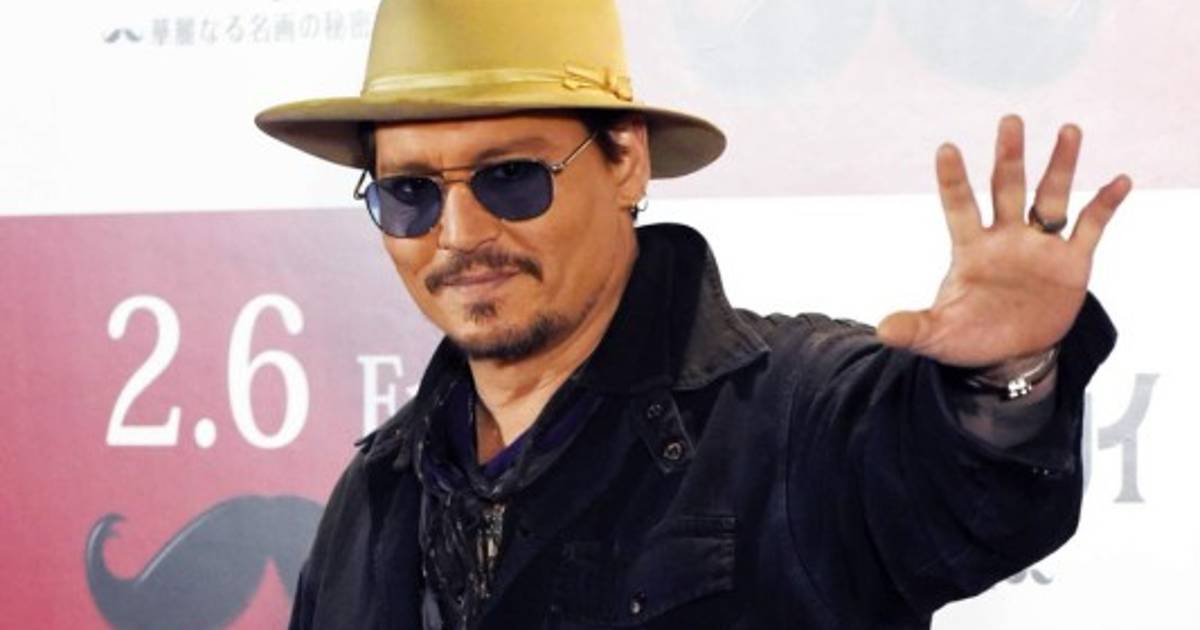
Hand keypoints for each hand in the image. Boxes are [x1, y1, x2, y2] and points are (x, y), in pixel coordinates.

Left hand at [876, 115, 1131, 367]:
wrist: (1010, 357)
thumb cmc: (968, 338)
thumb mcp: (937, 336)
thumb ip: (913, 329)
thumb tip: (882, 331)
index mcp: (970, 249)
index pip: (959, 207)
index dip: (953, 180)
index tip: (946, 148)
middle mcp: (1005, 238)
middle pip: (1006, 188)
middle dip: (1008, 157)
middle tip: (1010, 120)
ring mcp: (1039, 247)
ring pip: (1050, 197)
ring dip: (1061, 165)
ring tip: (1069, 129)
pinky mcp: (1071, 263)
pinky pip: (1090, 227)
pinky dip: (1105, 205)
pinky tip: (1120, 180)